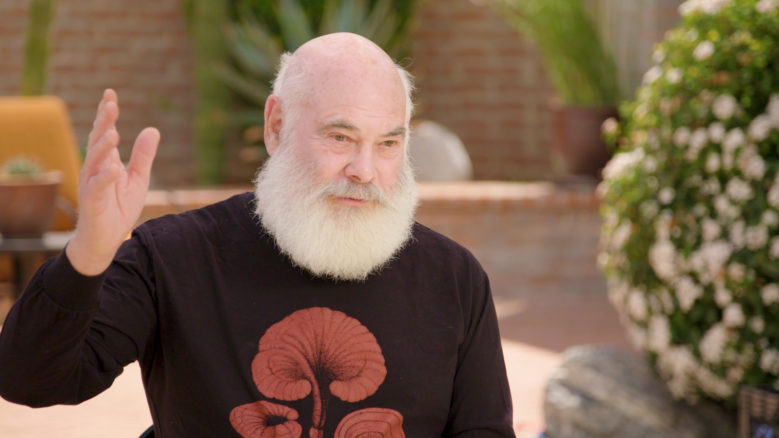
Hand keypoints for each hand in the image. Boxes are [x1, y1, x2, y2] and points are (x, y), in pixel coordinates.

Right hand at [66, 89, 159, 275]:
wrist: (106, 239)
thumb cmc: (118, 208)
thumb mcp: (138, 179)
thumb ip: (143, 156)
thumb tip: (152, 129)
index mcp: (106, 161)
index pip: (105, 132)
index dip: (107, 114)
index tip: (110, 93)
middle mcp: (96, 169)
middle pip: (98, 141)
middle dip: (103, 123)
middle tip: (110, 105)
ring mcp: (92, 184)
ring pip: (94, 161)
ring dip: (103, 147)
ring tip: (114, 133)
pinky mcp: (93, 201)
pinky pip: (98, 187)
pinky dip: (105, 177)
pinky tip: (113, 168)